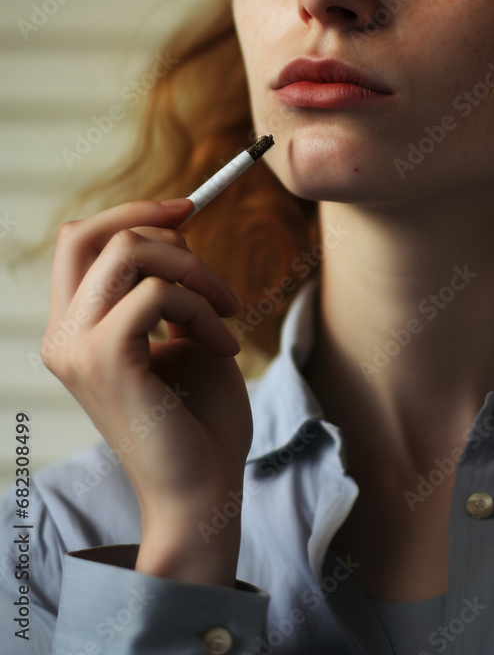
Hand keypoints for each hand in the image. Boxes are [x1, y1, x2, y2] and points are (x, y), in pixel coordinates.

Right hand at [43, 198, 252, 582]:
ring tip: (227, 311)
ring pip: (129, 251)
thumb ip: (168, 286)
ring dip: (196, 269)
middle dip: (160, 225)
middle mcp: (63, 336)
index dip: (132, 213)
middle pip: (87, 233)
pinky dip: (203, 305)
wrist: (205, 487)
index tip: (189, 208)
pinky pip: (159, 292)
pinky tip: (226, 343)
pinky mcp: (106, 360)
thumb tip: (176, 229)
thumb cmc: (198, 416)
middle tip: (210, 264)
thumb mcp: (183, 333)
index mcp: (75, 329)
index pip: (78, 241)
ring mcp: (77, 348)